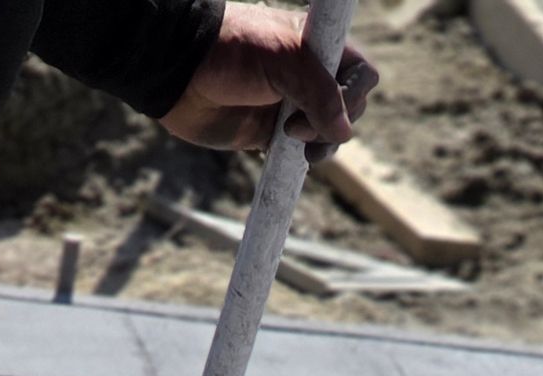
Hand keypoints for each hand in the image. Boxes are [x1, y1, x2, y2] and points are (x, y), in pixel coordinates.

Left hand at [161, 2, 378, 157]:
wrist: (181, 73)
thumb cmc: (231, 51)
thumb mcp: (283, 61)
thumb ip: (319, 93)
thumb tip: (344, 132)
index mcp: (318, 48)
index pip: (361, 74)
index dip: (353, 93)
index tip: (329, 102)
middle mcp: (310, 77)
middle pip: (350, 109)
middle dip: (333, 123)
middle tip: (296, 125)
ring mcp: (293, 106)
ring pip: (329, 135)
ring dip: (321, 145)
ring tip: (293, 142)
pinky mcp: (273, 133)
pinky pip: (302, 152)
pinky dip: (302, 159)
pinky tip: (291, 157)